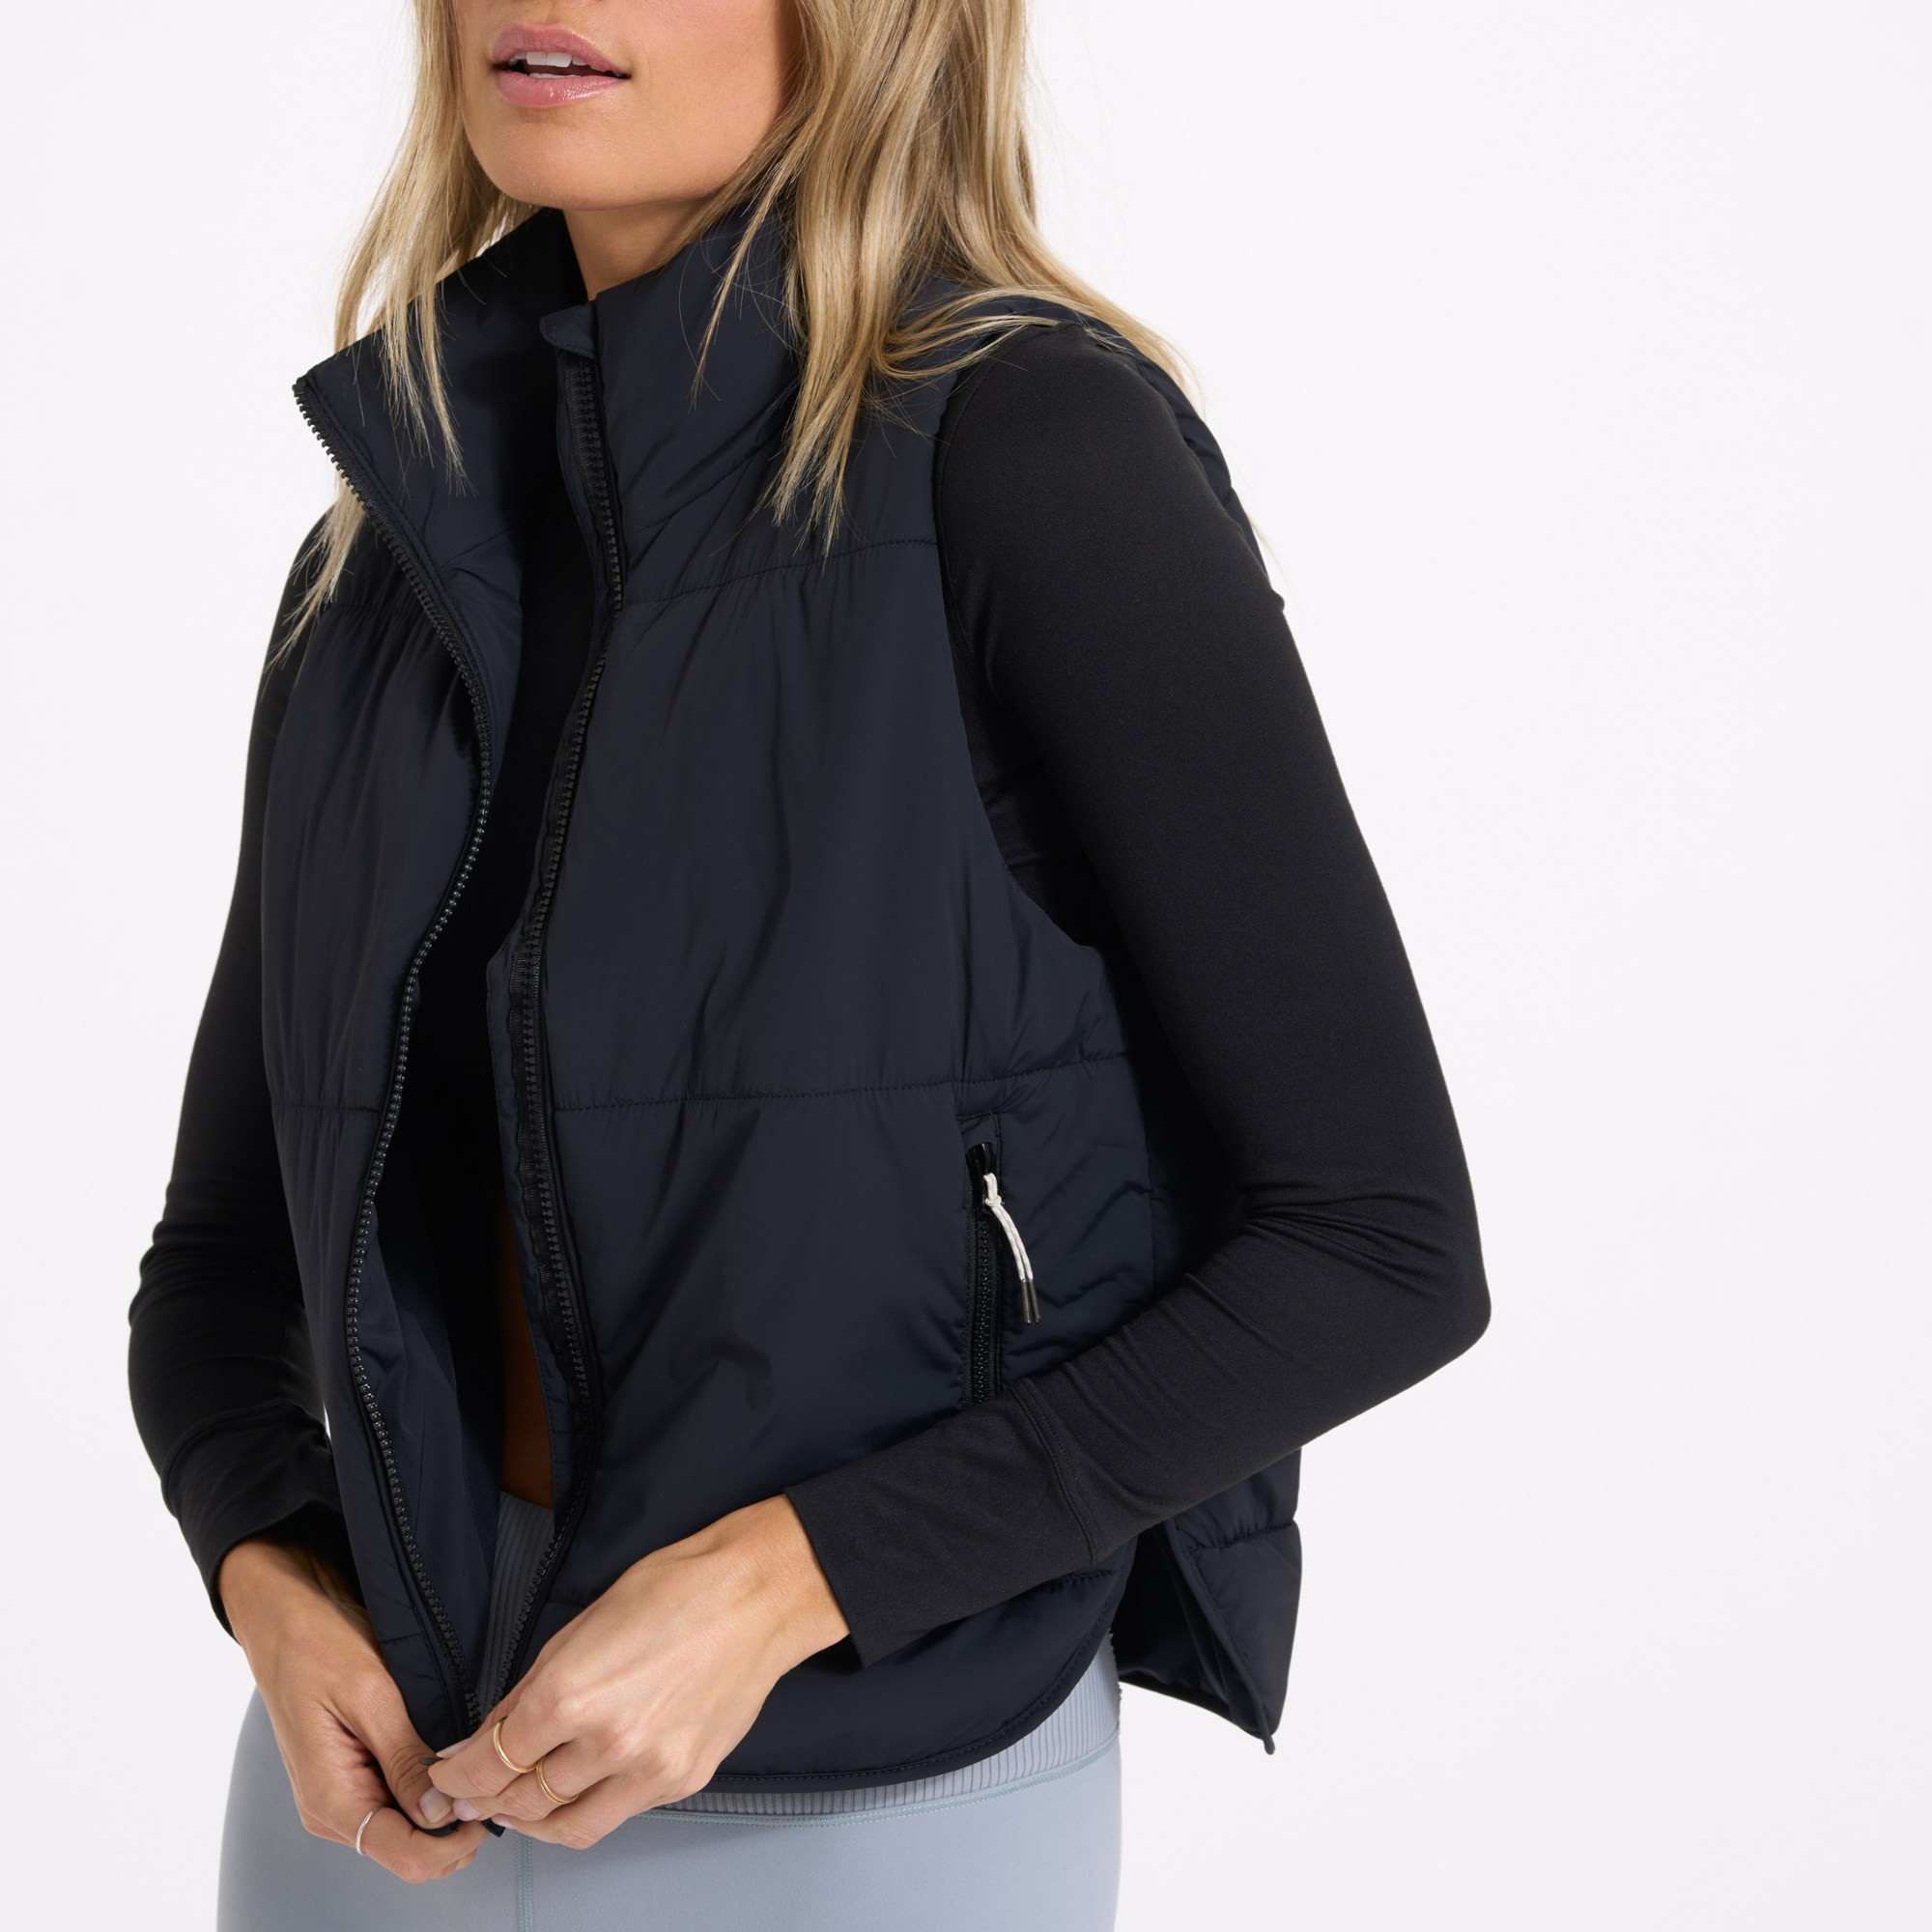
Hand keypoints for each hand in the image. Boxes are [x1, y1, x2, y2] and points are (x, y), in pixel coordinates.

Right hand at [219, 1537, 489, 1882]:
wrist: (284, 1618)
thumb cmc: (317, 1645)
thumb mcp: (371, 1695)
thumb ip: (404, 1760)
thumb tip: (440, 1812)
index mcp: (332, 1798)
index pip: (404, 1856)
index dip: (454, 1841)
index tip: (490, 1805)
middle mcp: (332, 1810)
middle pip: (409, 1852)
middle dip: (456, 1829)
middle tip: (491, 1780)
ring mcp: (339, 1796)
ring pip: (406, 1833)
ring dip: (444, 1813)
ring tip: (474, 1767)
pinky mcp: (349, 1777)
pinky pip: (395, 1805)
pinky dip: (427, 1795)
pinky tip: (448, 1764)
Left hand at [427, 1495, 847, 1847]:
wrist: (755, 1597)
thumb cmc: (675, 1591)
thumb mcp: (578, 1626)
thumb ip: (529, 1690)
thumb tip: (490, 1734)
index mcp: (568, 1695)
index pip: (489, 1762)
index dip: (457, 1777)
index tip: (447, 1778)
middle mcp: (605, 1742)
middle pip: (521, 1800)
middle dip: (487, 1799)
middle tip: (471, 1794)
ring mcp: (648, 1769)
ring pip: (566, 1824)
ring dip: (532, 1820)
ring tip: (517, 1805)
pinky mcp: (681, 1781)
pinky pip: (617, 1815)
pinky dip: (585, 1811)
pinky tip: (575, 1793)